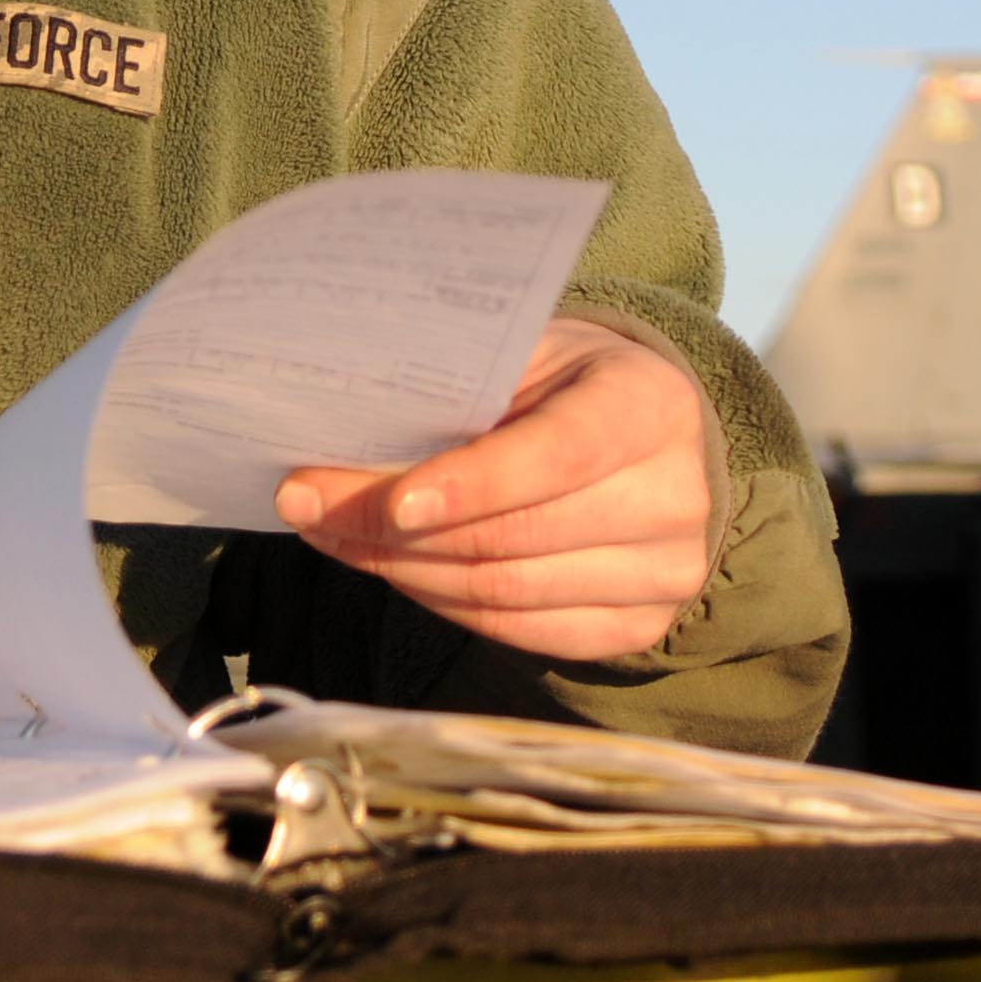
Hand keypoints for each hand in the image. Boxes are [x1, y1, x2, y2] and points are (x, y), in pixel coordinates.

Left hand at [272, 317, 712, 660]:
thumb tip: (341, 415)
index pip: (558, 455)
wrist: (649, 434)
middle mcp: (672, 496)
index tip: (392, 501)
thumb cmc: (567, 382)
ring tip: (333, 534)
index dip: (471, 484)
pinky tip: (392, 569)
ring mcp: (663, 572)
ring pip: (506, 592)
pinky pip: (519, 630)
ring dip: (403, 570)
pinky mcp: (638, 626)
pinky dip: (442, 603)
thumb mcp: (528, 351)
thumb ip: (458, 380)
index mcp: (649, 406)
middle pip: (516, 535)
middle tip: (308, 506)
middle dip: (396, 529)